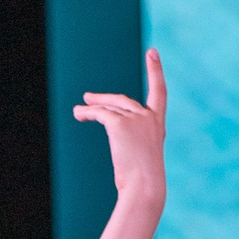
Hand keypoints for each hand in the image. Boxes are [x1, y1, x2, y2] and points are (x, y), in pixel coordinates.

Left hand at [72, 47, 166, 212]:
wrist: (144, 186)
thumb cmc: (143, 181)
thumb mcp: (141, 157)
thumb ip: (132, 142)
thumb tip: (113, 133)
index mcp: (157, 125)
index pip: (159, 92)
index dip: (155, 71)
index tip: (152, 52)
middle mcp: (149, 117)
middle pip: (123, 100)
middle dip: (104, 98)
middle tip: (88, 97)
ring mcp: (136, 119)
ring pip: (109, 108)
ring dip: (91, 108)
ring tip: (78, 111)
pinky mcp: (120, 123)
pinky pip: (100, 114)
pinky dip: (88, 113)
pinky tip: (79, 114)